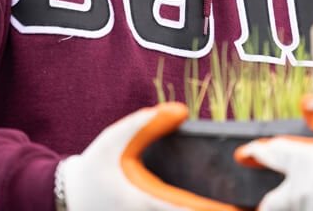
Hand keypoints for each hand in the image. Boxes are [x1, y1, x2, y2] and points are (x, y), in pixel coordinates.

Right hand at [58, 101, 239, 210]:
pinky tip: (208, 210)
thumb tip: (181, 111)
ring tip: (234, 210)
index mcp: (145, 202)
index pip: (189, 210)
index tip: (241, 207)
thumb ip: (146, 124)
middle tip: (248, 209)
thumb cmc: (92, 170)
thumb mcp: (115, 140)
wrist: (64, 198)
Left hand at [235, 95, 312, 210]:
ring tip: (304, 204)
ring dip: (292, 208)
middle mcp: (303, 194)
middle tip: (270, 201)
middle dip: (269, 202)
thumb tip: (307, 103)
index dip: (257, 151)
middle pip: (271, 203)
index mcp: (309, 164)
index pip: (273, 153)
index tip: (245, 155)